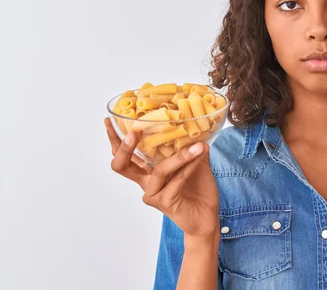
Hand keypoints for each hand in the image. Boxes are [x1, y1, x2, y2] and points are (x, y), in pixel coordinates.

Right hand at [105, 117, 219, 239]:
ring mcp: (154, 194)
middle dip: (124, 148)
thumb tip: (197, 126)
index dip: (115, 139)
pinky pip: (176, 180)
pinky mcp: (165, 202)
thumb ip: (191, 146)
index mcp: (148, 173)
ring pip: (159, 170)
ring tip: (198, 145)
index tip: (109, 120)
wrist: (207, 217)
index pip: (125, 156)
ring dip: (180, 156)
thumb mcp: (195, 163)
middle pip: (122, 166)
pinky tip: (200, 156)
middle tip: (134, 133)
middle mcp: (146, 183)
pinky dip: (189, 167)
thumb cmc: (199, 191)